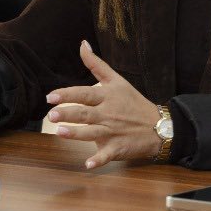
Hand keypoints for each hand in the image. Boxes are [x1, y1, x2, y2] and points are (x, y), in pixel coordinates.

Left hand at [46, 40, 161, 169]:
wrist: (160, 126)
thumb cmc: (134, 102)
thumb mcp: (117, 80)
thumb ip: (96, 64)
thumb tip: (82, 44)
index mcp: (107, 97)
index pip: (84, 94)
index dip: (67, 94)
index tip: (50, 97)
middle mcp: (108, 114)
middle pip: (85, 113)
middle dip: (68, 114)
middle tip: (51, 116)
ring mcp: (113, 132)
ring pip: (92, 133)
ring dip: (77, 134)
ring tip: (60, 133)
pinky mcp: (118, 148)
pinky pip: (107, 155)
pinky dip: (99, 160)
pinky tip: (88, 165)